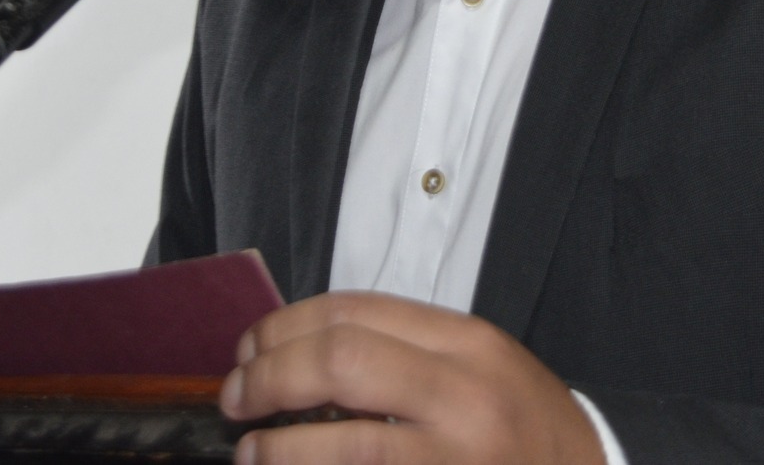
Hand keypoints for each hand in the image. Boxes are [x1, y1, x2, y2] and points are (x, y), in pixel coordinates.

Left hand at [220, 290, 605, 464]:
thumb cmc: (526, 433)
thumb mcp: (478, 369)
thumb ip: (405, 353)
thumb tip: (302, 353)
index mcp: (468, 345)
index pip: (355, 312)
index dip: (285, 327)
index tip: (250, 348)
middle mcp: (466, 397)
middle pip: (342, 361)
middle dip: (270, 376)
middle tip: (237, 397)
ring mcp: (457, 459)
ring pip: (347, 443)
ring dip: (279, 447)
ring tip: (252, 451)